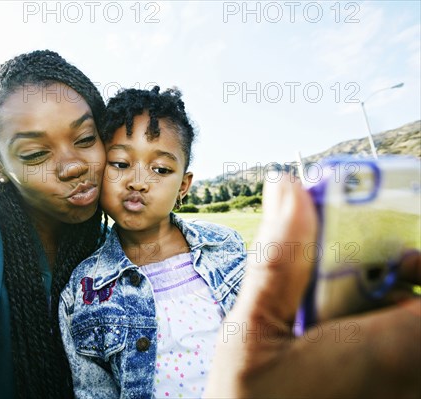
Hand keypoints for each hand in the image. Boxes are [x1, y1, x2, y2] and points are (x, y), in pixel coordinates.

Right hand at [204, 175, 420, 398]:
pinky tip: (343, 352)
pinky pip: (403, 360)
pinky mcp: (393, 394)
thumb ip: (279, 259)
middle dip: (403, 286)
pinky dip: (387, 343)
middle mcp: (414, 377)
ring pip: (411, 334)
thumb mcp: (252, 331)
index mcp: (395, 351)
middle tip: (367, 287)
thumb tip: (288, 187)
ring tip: (343, 325)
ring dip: (391, 315)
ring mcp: (404, 389)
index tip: (394, 259)